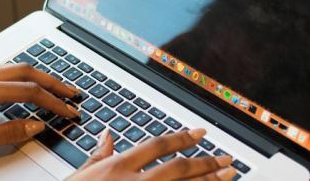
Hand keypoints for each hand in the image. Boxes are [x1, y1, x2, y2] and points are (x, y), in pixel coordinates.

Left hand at [0, 63, 80, 157]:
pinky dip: (20, 75)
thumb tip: (35, 126)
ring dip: (37, 77)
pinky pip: (2, 70)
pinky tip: (23, 83)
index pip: (30, 92)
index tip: (69, 110)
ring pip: (15, 67)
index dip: (53, 102)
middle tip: (72, 93)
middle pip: (27, 72)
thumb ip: (8, 132)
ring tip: (54, 87)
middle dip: (53, 82)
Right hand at [68, 129, 235, 180]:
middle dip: (207, 163)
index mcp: (116, 168)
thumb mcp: (80, 176)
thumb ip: (98, 156)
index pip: (156, 146)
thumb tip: (108, 136)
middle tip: (227, 159)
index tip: (200, 133)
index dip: (181, 138)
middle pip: (179, 169)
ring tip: (229, 176)